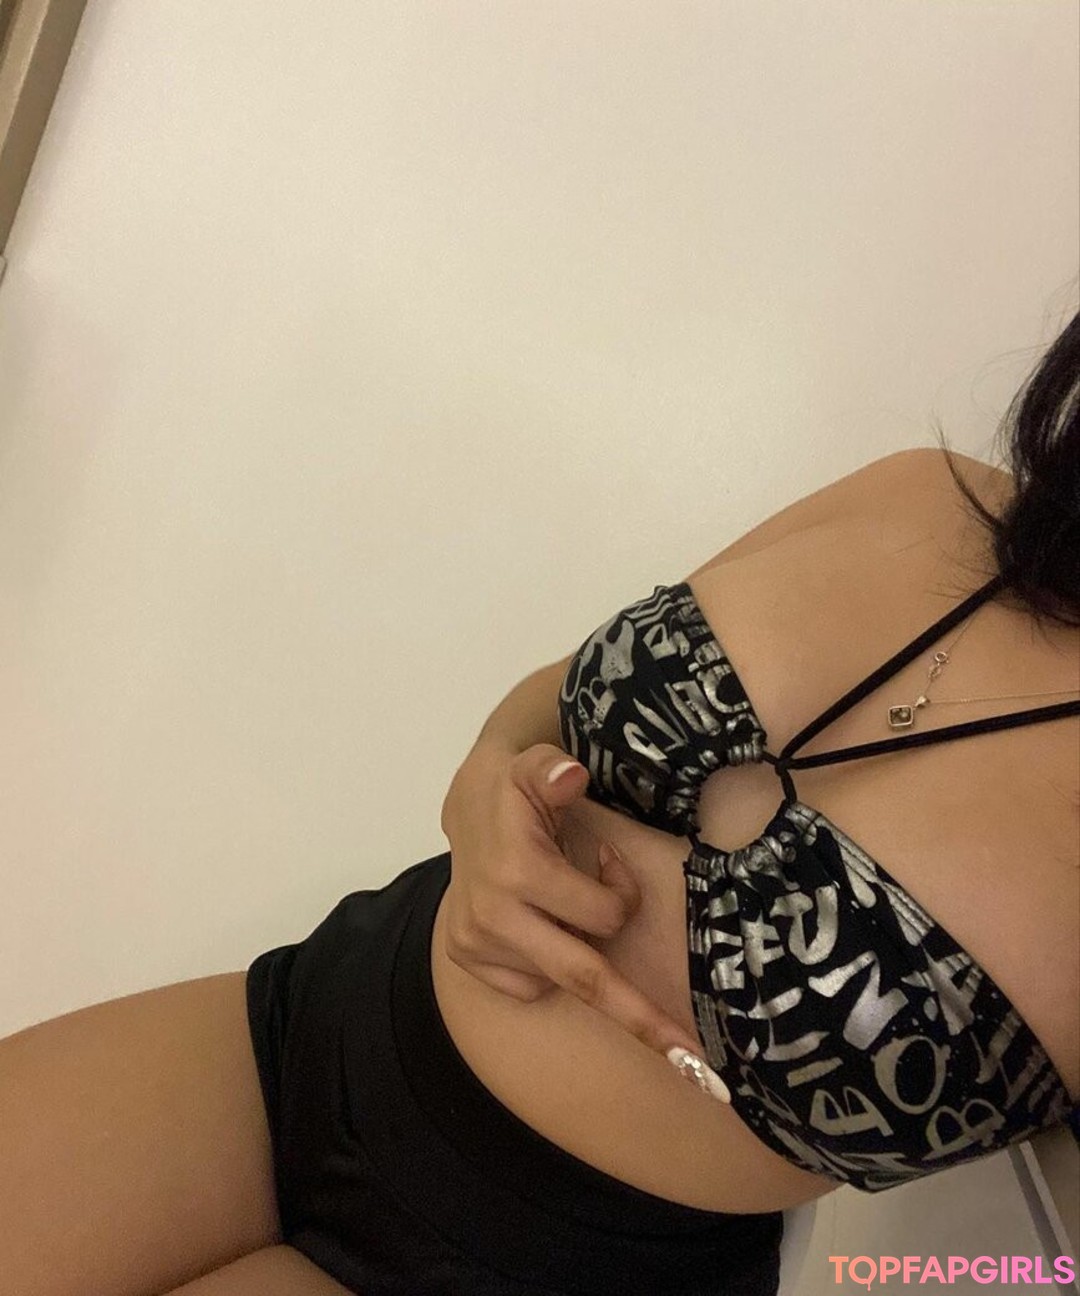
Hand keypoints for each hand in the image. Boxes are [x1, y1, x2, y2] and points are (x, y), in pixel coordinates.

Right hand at [441, 742, 703, 1060]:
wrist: (467, 804)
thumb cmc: (518, 787)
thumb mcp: (538, 765)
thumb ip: (554, 770)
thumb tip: (570, 777)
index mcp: (517, 873)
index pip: (602, 915)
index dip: (619, 890)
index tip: (607, 859)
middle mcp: (492, 917)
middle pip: (585, 979)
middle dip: (642, 1021)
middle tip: (698, 1066)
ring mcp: (476, 944)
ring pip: (560, 978)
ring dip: (579, 949)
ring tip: (560, 901)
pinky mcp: (467, 960)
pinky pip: (529, 986)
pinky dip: (547, 964)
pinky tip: (535, 922)